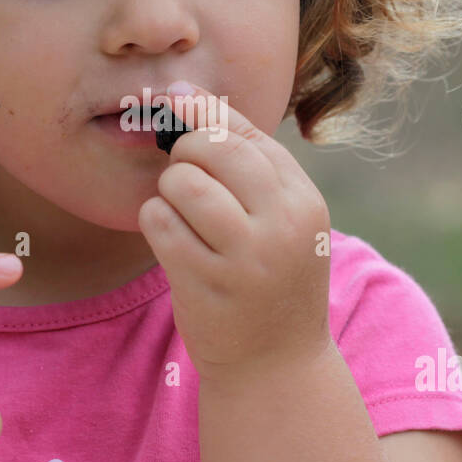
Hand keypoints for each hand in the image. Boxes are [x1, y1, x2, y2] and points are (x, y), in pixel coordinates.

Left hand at [138, 80, 334, 383]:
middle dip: (185, 156)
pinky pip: (158, 222)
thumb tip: (184, 91)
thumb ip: (245, 160)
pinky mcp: (205, 283)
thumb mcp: (281, 220)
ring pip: (181, 182)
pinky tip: (173, 243)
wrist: (277, 369)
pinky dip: (155, 224)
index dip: (204, 120)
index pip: (246, 134)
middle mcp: (283, 224)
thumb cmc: (270, 280)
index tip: (181, 119)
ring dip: (168, 193)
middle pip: (211, 148)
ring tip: (183, 217)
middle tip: (187, 183)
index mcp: (305, 201)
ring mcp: (245, 256)